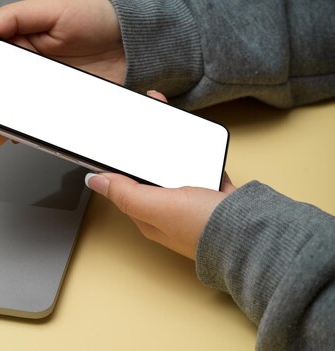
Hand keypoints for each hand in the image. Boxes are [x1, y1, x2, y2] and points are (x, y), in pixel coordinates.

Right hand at [0, 0, 124, 147]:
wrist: (134, 41)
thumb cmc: (94, 17)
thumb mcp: (50, 11)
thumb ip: (11, 19)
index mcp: (19, 43)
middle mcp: (28, 69)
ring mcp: (44, 90)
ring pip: (12, 112)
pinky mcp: (62, 106)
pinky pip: (38, 122)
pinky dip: (24, 133)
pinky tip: (13, 139)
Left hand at [86, 90, 236, 259]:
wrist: (256, 233)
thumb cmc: (205, 227)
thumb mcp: (157, 207)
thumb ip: (125, 193)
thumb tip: (95, 181)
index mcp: (149, 215)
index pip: (125, 184)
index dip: (117, 161)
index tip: (115, 136)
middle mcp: (169, 209)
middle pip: (149, 171)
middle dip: (143, 145)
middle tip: (143, 117)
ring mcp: (193, 200)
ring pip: (174, 165)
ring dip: (170, 145)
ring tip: (165, 120)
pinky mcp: (214, 191)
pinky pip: (199, 164)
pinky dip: (196, 151)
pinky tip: (194, 138)